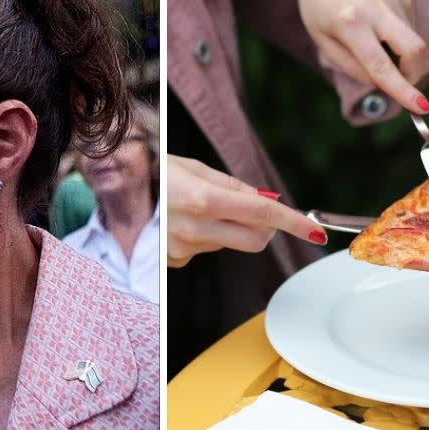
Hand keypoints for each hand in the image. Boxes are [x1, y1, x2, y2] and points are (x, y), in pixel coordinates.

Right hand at [168, 155, 325, 267]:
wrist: (113, 192)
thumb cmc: (156, 173)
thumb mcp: (196, 168)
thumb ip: (235, 187)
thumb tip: (267, 200)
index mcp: (203, 198)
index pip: (263, 212)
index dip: (294, 222)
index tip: (315, 230)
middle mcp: (195, 227)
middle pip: (255, 240)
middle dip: (266, 229)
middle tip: (259, 213)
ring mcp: (184, 248)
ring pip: (230, 244)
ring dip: (228, 228)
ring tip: (199, 208)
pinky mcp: (176, 261)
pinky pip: (206, 251)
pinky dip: (206, 238)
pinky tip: (184, 223)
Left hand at [297, 0, 428, 112]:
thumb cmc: (320, 10)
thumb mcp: (324, 43)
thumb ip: (353, 67)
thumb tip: (383, 85)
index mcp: (350, 23)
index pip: (381, 65)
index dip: (403, 90)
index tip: (423, 108)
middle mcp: (375, 7)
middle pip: (414, 49)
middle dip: (414, 75)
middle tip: (401, 85)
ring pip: (414, 41)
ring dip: (402, 57)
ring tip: (377, 48)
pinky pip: (411, 28)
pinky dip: (401, 41)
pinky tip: (381, 32)